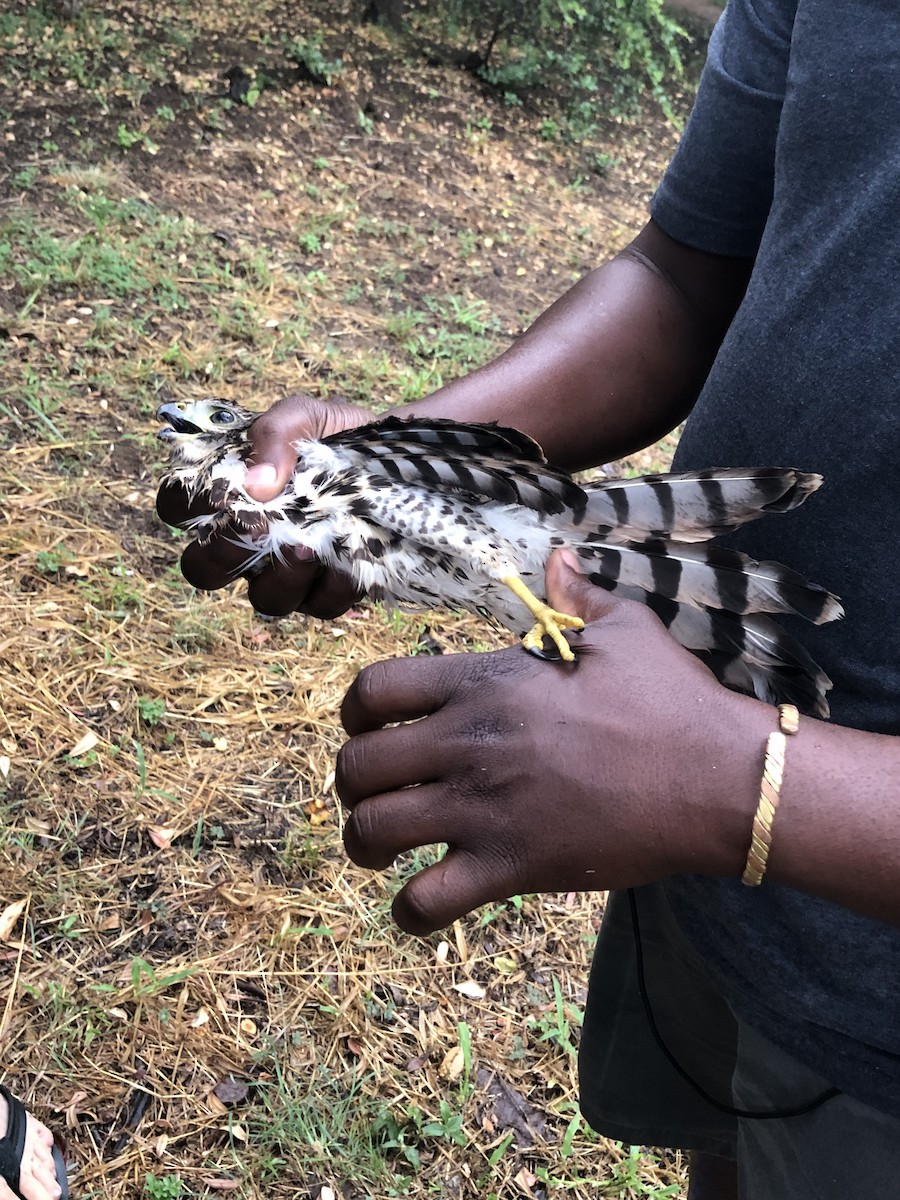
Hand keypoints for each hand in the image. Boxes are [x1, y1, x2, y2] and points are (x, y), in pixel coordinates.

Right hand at [156, 393, 371, 617]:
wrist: (402, 461)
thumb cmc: (341, 437)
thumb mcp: (310, 417)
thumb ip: (277, 432)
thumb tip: (256, 483)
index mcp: (231, 494)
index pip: (177, 507)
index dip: (183, 505)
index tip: (218, 491)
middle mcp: (249, 541)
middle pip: (204, 570)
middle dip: (223, 555)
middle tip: (255, 529)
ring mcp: (287, 572)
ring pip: (264, 598)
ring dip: (283, 576)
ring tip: (310, 547)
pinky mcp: (328, 591)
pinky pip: (319, 605)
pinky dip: (334, 585)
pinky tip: (352, 555)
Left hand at [337, 551, 767, 933]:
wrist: (717, 778)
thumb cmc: (671, 699)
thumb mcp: (625, 629)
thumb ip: (578, 595)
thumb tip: (559, 559)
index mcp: (484, 684)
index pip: (374, 689)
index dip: (355, 710)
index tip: (369, 726)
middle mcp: (469, 744)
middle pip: (356, 763)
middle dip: (351, 780)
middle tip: (376, 791)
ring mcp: (484, 810)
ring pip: (372, 832)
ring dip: (363, 843)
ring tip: (382, 847)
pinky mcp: (511, 868)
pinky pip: (424, 904)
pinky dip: (409, 912)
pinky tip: (422, 906)